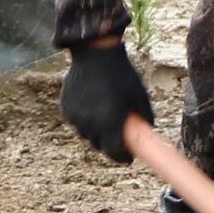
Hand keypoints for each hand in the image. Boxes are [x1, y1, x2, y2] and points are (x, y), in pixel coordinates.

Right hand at [60, 41, 151, 161]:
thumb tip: (147, 135)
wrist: (95, 55)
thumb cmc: (123, 76)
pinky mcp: (66, 109)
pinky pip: (77, 123)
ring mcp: (76, 117)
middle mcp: (90, 124)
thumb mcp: (140, 97)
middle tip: (118, 136)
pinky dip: (85, 120)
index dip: (124, 158)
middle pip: (101, 146)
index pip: (116, 154)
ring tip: (105, 115)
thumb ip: (144, 119)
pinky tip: (93, 105)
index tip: (129, 157)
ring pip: (87, 135)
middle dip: (110, 144)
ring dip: (96, 132)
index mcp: (110, 123)